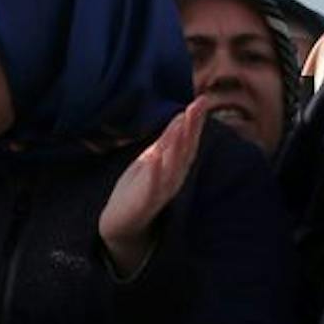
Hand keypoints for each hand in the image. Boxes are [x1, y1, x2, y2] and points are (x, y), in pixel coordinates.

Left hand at [99, 97, 208, 276]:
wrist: (121, 223)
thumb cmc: (137, 188)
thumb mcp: (153, 157)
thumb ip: (168, 139)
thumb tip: (183, 114)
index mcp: (177, 165)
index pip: (189, 139)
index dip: (196, 120)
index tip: (203, 99)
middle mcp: (175, 176)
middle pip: (186, 149)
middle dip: (192, 127)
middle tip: (197, 105)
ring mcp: (162, 189)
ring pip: (174, 165)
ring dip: (179, 145)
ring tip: (182, 124)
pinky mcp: (146, 201)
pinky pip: (152, 185)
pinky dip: (155, 171)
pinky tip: (155, 156)